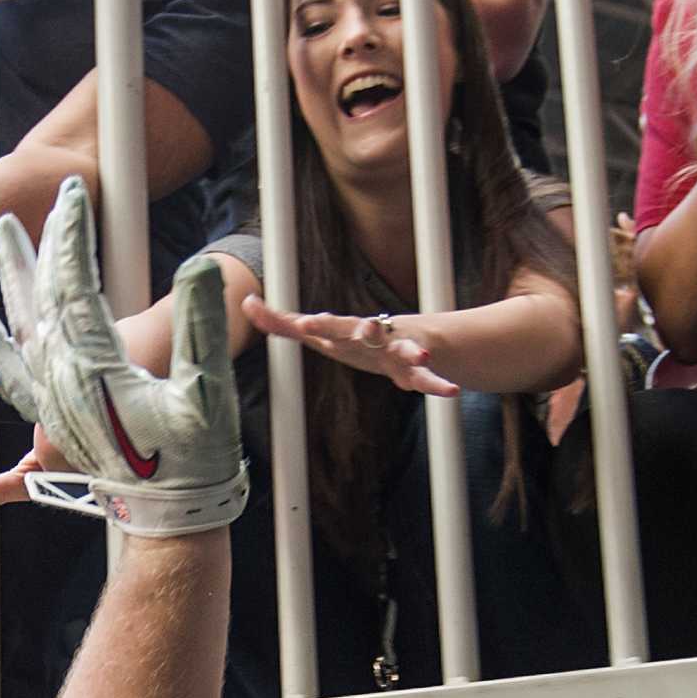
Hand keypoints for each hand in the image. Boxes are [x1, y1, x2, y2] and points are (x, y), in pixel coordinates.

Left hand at [0, 176, 246, 535]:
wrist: (176, 513)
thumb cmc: (196, 453)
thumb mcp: (206, 387)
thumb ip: (202, 326)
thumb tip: (204, 266)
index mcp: (91, 366)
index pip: (72, 282)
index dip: (72, 232)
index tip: (72, 189)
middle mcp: (60, 385)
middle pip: (30, 308)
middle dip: (22, 258)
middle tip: (6, 219)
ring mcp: (54, 408)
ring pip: (11, 350)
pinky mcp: (57, 427)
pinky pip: (14, 392)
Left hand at [242, 294, 459, 396]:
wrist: (409, 343)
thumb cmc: (354, 340)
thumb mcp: (319, 332)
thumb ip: (281, 322)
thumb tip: (246, 304)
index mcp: (348, 330)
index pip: (330, 325)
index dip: (319, 324)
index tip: (305, 322)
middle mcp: (374, 337)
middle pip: (369, 333)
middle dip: (366, 331)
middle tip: (366, 330)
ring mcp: (398, 352)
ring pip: (405, 352)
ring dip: (411, 353)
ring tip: (420, 356)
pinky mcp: (416, 372)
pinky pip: (427, 380)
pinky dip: (436, 385)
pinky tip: (450, 393)